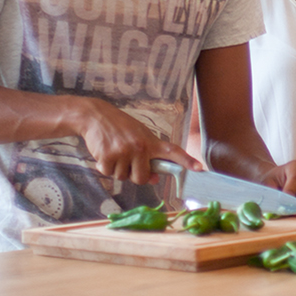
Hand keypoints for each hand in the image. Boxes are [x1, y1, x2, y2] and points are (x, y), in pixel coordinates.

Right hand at [76, 98, 200, 184]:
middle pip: (142, 178)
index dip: (187, 161)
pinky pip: (108, 174)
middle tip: (128, 161)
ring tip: (115, 151)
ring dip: (117, 169)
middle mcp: (140, 147)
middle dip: (135, 175)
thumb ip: (149, 158)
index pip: (173, 152)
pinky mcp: (107, 157)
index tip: (199, 168)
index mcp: (151, 141)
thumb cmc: (121, 128)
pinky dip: (104, 167)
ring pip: (123, 178)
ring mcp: (124, 152)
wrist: (96, 116)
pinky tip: (104, 153)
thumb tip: (154, 179)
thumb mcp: (140, 137)